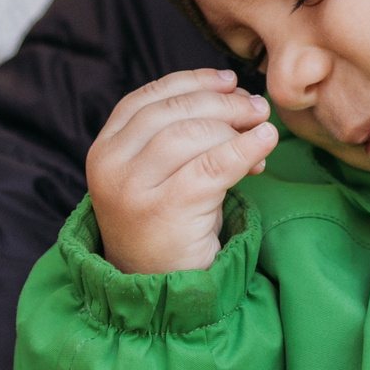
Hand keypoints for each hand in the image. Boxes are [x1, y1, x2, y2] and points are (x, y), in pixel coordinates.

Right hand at [87, 67, 277, 272]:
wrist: (157, 289)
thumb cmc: (166, 224)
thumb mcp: (160, 173)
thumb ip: (184, 133)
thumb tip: (238, 94)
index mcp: (104, 149)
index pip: (147, 98)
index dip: (191, 82)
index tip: (228, 80)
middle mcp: (110, 166)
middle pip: (173, 112)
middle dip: (221, 103)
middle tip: (256, 108)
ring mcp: (133, 190)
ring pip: (193, 135)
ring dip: (235, 126)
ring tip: (262, 130)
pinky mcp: (164, 211)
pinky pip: (213, 167)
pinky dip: (245, 150)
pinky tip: (265, 144)